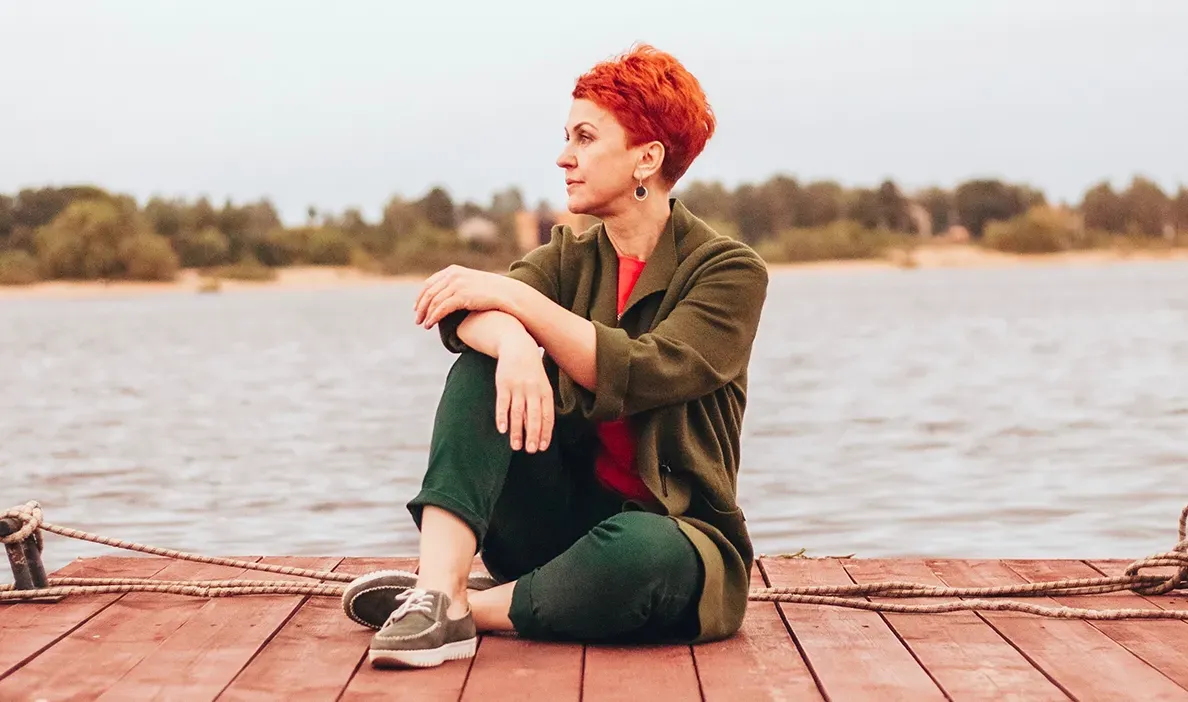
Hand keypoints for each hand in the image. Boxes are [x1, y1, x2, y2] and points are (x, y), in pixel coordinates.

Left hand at [414, 265, 519, 328]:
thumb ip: (457, 286)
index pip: (429, 283)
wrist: (507, 294)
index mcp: (453, 271)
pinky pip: (441, 308)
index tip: (417, 308)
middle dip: (420, 307)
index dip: (421, 297)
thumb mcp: (471, 284)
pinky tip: (430, 325)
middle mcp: (453, 275)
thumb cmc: (492, 292)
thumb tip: (447, 297)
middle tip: (417, 320)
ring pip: (433, 301)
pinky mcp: (461, 296)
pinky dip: (433, 317)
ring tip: (423, 325)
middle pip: (428, 292)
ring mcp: (457, 284)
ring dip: (426, 314)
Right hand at [494, 338, 553, 452]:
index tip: (542, 447)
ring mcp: (518, 387)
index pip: (547, 416)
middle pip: (534, 416)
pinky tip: (502, 429)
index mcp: (545, 392)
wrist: (518, 346)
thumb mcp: (542, 384)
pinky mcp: (503, 384)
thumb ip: (542, 404)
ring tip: (516, 447)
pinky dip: (502, 417)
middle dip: (533, 434)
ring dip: (517, 431)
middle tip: (530, 451)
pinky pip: (503, 403)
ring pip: (518, 412)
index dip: (545, 432)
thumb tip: (542, 429)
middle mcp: (533, 390)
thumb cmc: (532, 370)